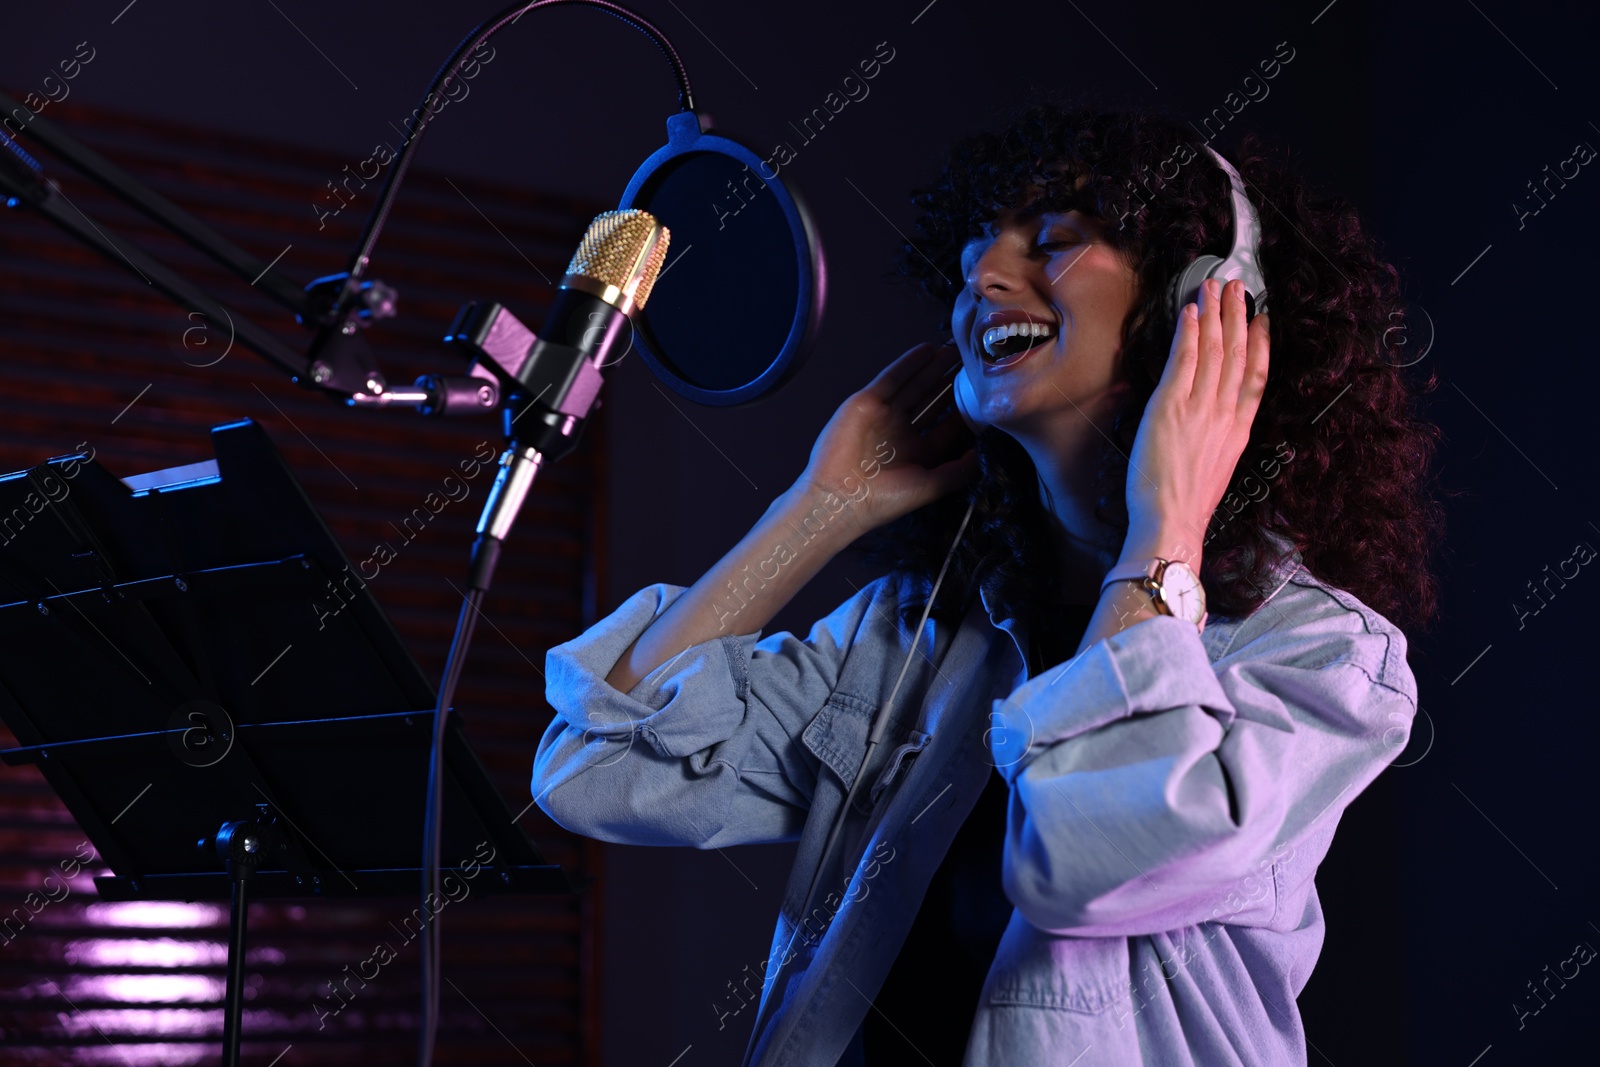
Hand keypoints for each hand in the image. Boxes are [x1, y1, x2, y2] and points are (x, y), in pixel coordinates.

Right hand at [796, 342, 978, 537]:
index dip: (963, 409)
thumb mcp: (932, 486)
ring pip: (913, 386)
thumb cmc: (886, 499)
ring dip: (932, 369)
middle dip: (949, 383)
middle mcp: (902, 433)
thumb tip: (982, 453)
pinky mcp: (867, 402)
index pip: (946, 426)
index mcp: (918, 453)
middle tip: (969, 364)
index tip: (982, 395)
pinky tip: (927, 351)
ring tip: (952, 352)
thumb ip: (959, 470)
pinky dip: (908, 364)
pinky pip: (891, 378)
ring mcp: (884, 416)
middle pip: (931, 401)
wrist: (843, 496)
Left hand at [1123, 278, 1269, 565]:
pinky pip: (1184, 360)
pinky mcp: (1171, 407)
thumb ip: (1218, 439)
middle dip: (1237, 316)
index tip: (1261, 320)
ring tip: (1214, 288)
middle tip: (1237, 288)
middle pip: (1237, 354)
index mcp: (1238, 431)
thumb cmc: (1185, 506)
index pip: (1255, 377)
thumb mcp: (1216, 469)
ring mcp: (1200, 408)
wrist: (1172, 523)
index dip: (1260, 344)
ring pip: (1213, 350)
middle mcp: (1224, 414)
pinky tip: (1190, 313)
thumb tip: (1210, 423)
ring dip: (1214, 314)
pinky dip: (1189, 333)